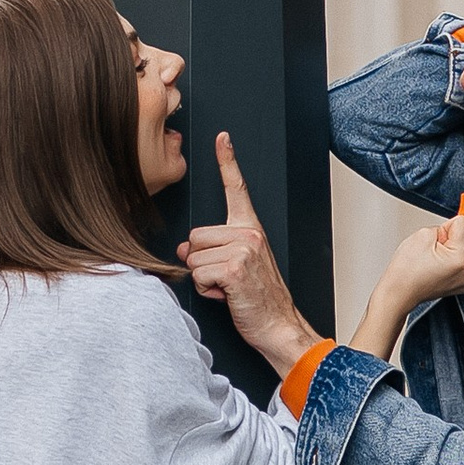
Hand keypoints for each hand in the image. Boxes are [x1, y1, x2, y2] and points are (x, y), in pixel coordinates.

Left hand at [181, 132, 315, 375]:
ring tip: (228, 288)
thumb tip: (184, 247)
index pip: (237, 189)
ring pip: (193, 257)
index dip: (227, 161)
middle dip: (201, 261)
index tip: (221, 138)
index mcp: (251, 229)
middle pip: (195, 235)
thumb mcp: (235, 267)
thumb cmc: (258, 300)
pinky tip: (227, 296)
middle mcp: (249, 234)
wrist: (279, 326)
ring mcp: (243, 249)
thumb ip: (212, 249)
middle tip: (226, 279)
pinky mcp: (234, 268)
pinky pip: (198, 274)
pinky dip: (207, 291)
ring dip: (204, 279)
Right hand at [353, 214, 463, 358]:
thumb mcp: (423, 234)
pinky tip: (444, 264)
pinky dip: (459, 257)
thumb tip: (457, 229)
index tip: (434, 242)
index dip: (444, 228)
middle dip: (453, 236)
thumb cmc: (407, 271)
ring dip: (459, 246)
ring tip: (441, 257)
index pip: (463, 223)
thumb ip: (445, 226)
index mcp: (462, 258)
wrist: (400, 292)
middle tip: (434, 250)